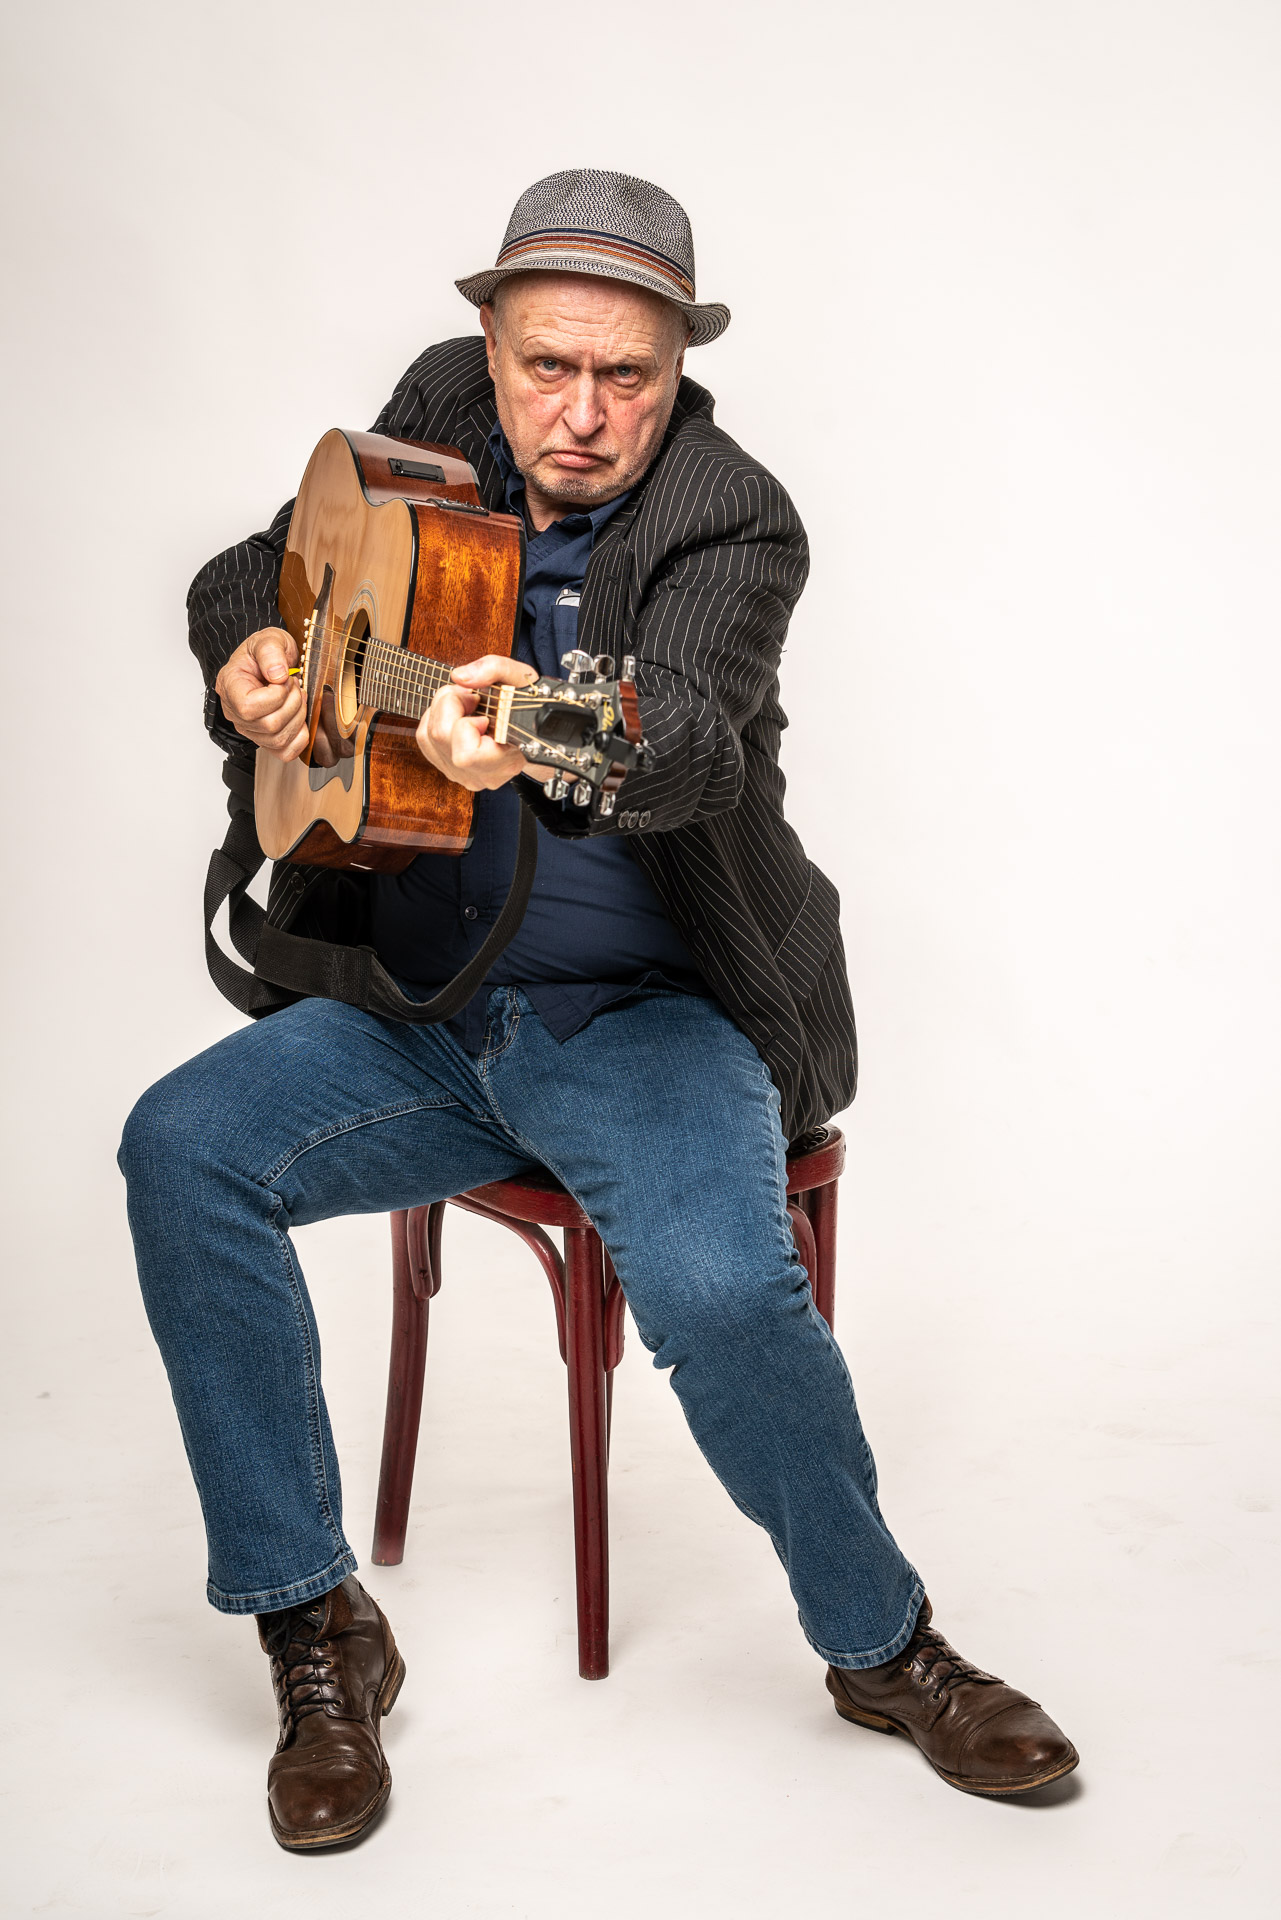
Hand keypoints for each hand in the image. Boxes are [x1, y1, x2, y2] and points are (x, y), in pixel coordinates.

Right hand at [214, 627, 306, 761]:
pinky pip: (285, 752)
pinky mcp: (267, 740)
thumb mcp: (268, 639)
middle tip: (295, 685)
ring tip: (296, 697)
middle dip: (293, 704)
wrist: (269, 662)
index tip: (284, 680)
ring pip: (279, 739)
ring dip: (298, 717)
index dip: (275, 696)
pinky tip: (298, 717)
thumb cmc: (264, 653)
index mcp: (230, 687)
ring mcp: (251, 730)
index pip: (248, 707)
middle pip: (269, 725)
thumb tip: (278, 675)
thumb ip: (270, 652)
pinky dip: (300, 737)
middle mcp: (236, 713)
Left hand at [416, 655, 556, 790]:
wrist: (533, 732)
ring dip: (441, 710)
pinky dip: (435, 719)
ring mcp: (464, 775)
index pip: (467, 754)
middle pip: (440, 736)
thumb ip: (495, 669)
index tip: (483, 710)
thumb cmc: (529, 708)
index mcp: (506, 762)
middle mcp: (483, 775)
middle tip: (472, 697)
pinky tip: (456, 715)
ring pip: (428, 737)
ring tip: (466, 705)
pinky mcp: (449, 769)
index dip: (467, 724)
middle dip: (450, 703)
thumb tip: (459, 677)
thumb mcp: (522, 679)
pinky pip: (425, 740)